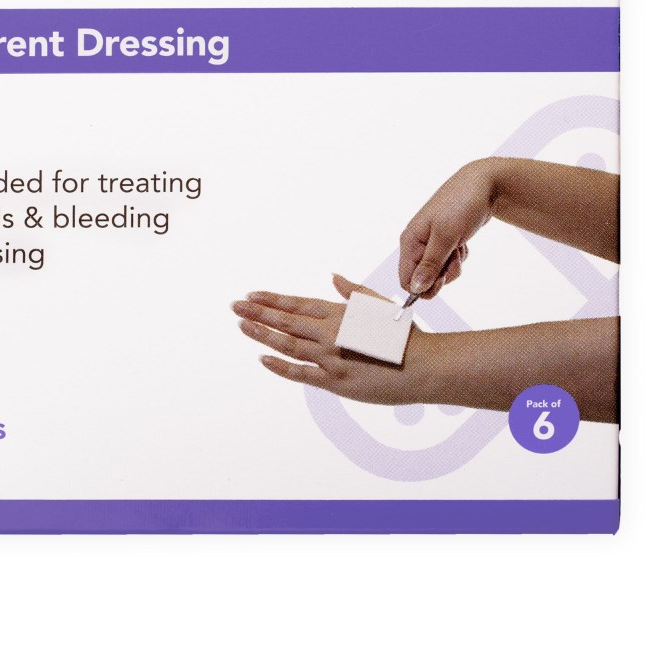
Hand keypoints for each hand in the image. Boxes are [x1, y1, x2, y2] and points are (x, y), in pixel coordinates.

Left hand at [231, 274, 431, 405]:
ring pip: (287, 344)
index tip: (251, 296)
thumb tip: (333, 278)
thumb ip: (352, 292)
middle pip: (286, 321)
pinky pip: (300, 373)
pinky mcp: (334, 382)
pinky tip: (262, 357)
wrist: (425, 367)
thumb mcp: (378, 305)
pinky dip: (279, 366)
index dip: (271, 300)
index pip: (297, 304)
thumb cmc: (403, 335)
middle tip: (235, 307)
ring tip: (242, 326)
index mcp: (340, 313)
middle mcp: (331, 333)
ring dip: (262, 334)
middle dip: (258, 313)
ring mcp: (330, 358)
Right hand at [399, 158, 495, 298]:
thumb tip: (415, 288)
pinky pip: (448, 264)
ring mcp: (430, 244)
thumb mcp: (446, 237)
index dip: (423, 286)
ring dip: (452, 266)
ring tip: (459, 246)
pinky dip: (458, 258)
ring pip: (438, 273)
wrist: (483, 186)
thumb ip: (430, 265)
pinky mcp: (444, 244)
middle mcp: (416, 244)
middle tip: (454, 259)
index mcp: (410, 241)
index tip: (442, 278)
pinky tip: (462, 243)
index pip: (406, 279)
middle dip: (442, 276)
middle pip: (423, 279)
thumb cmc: (461, 205)